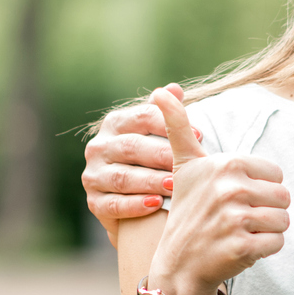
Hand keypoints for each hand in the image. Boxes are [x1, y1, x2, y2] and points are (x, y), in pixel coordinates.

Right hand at [82, 89, 191, 241]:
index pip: (142, 117)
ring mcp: (93, 175)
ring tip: (175, 186)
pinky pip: (113, 204)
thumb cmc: (150, 161)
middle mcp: (99, 146)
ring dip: (150, 181)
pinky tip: (156, 205)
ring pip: (122, 177)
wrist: (132, 204)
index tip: (200, 135)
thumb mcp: (156, 136)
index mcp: (115, 123)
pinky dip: (135, 205)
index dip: (170, 124)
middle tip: (188, 165)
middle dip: (162, 156)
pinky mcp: (93, 202)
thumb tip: (174, 89)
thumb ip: (164, 114)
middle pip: (132, 147)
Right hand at [144, 87, 287, 294]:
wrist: (177, 264)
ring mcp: (235, 219)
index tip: (233, 199)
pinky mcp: (242, 247)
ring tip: (239, 233)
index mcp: (225, 164)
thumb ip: (178, 127)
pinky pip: (277, 244)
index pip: (276, 174)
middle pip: (284, 197)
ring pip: (284, 220)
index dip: (260, 189)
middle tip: (237, 220)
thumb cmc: (188, 213)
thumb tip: (162, 90)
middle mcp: (230, 188)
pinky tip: (240, 249)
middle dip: (267, 211)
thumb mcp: (183, 167)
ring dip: (267, 231)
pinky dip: (264, 250)